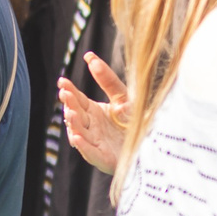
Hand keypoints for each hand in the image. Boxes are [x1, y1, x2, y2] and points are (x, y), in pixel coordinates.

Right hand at [60, 54, 130, 172]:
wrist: (153, 144)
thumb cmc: (135, 121)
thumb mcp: (122, 96)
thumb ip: (106, 79)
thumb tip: (89, 56)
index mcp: (93, 112)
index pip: (77, 100)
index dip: (69, 91)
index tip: (62, 82)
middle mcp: (92, 127)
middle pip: (77, 115)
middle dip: (70, 105)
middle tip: (65, 94)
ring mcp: (96, 143)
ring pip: (80, 134)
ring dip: (73, 124)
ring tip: (70, 113)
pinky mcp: (104, 159)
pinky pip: (91, 153)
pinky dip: (83, 147)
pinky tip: (77, 138)